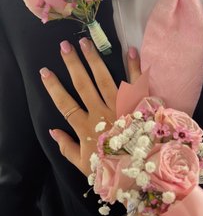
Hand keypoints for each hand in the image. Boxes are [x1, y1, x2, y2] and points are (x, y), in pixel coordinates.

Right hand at [40, 38, 140, 175]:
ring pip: (105, 79)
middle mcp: (102, 113)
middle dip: (73, 65)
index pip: (65, 104)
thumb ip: (67, 148)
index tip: (45, 71)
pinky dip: (135, 67)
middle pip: (83, 85)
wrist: (144, 173)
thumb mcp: (85, 165)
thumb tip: (52, 130)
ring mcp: (121, 107)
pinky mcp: (140, 106)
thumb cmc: (113, 169)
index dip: (53, 87)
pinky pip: (137, 84)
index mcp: (87, 128)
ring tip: (86, 42)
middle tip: (65, 46)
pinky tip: (131, 50)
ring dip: (94, 60)